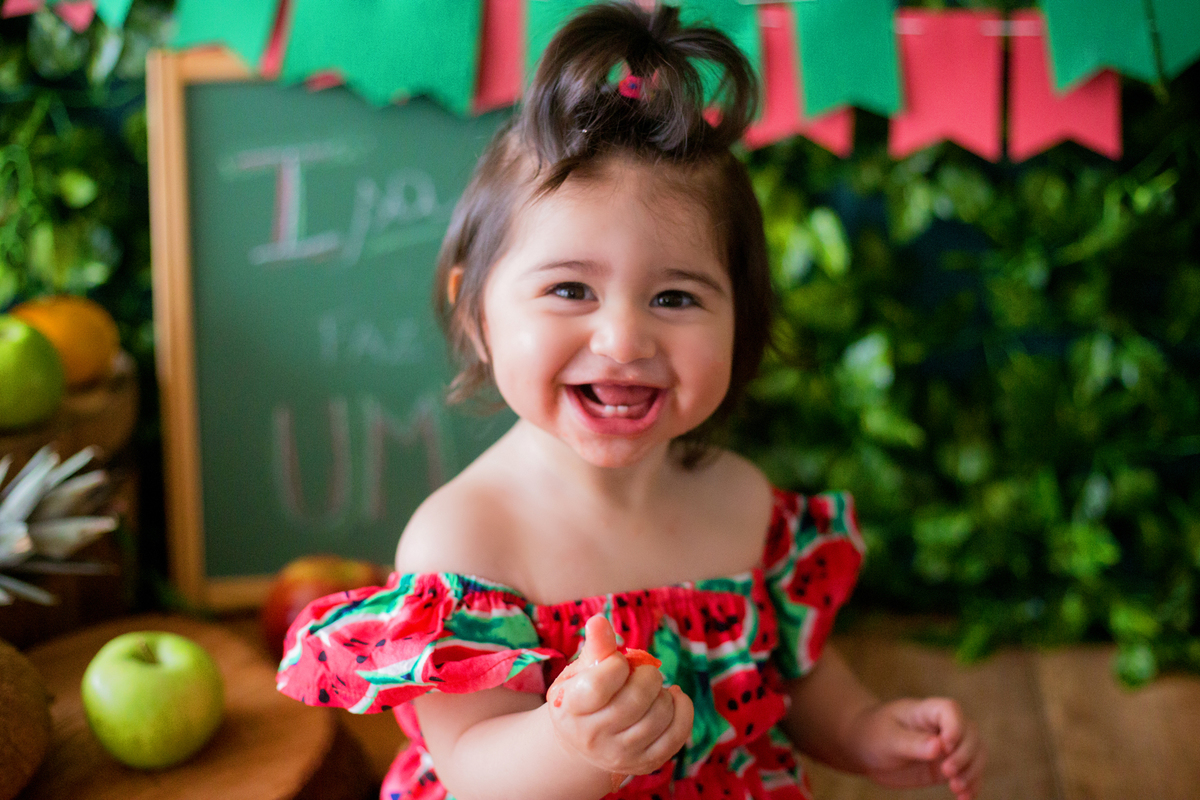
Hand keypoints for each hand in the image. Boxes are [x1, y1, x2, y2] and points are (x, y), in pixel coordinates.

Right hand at [547, 615, 692, 781]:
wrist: (584, 742)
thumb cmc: (584, 695)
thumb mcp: (582, 670)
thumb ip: (596, 647)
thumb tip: (599, 621)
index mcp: (571, 708)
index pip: (599, 685)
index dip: (616, 665)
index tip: (619, 663)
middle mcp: (593, 737)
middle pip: (635, 701)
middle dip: (647, 676)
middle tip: (643, 673)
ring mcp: (620, 754)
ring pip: (659, 716)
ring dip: (663, 693)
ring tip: (653, 689)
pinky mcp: (645, 763)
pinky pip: (677, 734)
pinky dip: (683, 709)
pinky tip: (673, 698)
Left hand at [850, 697, 984, 799]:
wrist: (865, 748)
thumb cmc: (873, 735)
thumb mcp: (888, 738)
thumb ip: (912, 743)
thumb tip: (939, 747)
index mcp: (926, 710)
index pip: (951, 710)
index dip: (955, 728)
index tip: (945, 747)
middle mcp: (942, 726)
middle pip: (970, 733)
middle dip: (965, 755)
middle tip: (947, 774)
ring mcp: (947, 747)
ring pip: (976, 753)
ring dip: (973, 772)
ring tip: (957, 789)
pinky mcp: (947, 765)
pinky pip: (969, 773)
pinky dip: (972, 785)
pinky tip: (965, 799)